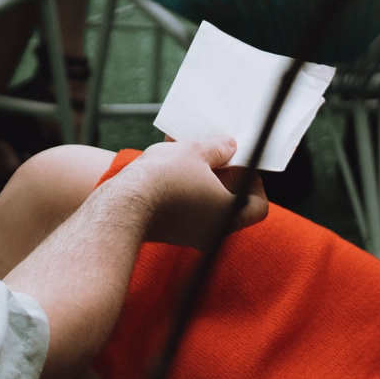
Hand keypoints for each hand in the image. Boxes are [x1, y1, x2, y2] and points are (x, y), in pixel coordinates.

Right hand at [121, 136, 267, 245]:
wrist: (122, 205)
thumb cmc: (164, 179)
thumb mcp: (196, 151)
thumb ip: (218, 148)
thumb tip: (229, 146)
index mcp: (228, 216)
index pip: (258, 206)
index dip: (254, 183)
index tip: (240, 164)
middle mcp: (212, 231)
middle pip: (229, 201)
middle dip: (222, 172)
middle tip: (215, 150)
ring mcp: (188, 233)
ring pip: (203, 200)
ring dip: (198, 173)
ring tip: (185, 145)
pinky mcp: (167, 230)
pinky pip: (183, 204)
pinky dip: (181, 184)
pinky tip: (168, 157)